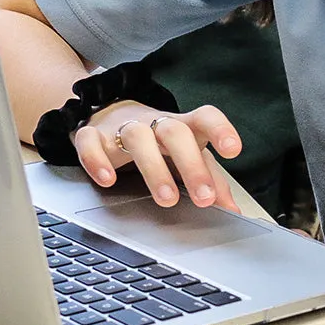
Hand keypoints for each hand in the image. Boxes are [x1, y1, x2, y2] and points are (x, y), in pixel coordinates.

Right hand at [73, 100, 241, 211]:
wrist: (108, 113)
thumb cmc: (157, 141)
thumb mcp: (187, 155)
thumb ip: (212, 179)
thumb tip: (233, 211)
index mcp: (183, 126)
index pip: (204, 117)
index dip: (220, 129)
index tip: (233, 150)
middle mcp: (155, 123)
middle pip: (175, 132)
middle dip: (191, 164)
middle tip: (204, 198)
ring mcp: (123, 127)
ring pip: (138, 137)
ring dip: (153, 169)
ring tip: (167, 199)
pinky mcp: (93, 135)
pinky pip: (91, 142)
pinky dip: (97, 160)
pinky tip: (108, 180)